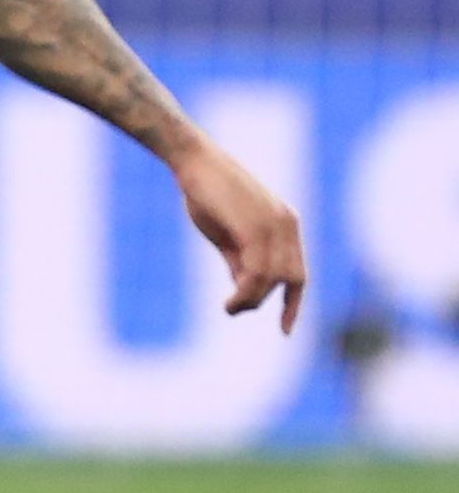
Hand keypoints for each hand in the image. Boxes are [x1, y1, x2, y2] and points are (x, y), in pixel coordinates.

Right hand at [170, 135, 305, 330]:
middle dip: (268, 301)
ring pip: (274, 279)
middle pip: (290, 278)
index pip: (298, 273)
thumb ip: (240, 259)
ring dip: (252, 300)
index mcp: (285, 225)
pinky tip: (229, 302)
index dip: (293, 304)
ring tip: (228, 307)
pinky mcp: (256, 228)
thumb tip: (245, 287)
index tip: (285, 331)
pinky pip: (258, 272)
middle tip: (235, 309)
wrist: (194, 161)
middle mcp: (287, 226)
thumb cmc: (205, 193)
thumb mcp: (228, 232)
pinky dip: (245, 292)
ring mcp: (274, 226)